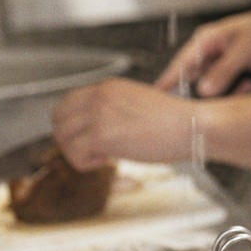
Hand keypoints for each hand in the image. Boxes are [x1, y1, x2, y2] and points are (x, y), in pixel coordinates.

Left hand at [52, 78, 198, 169]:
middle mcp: (100, 96)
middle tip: (89, 149)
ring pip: (62, 138)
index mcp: (110, 86)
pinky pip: (75, 155)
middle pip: (58, 119)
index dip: (72, 123)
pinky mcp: (101, 135)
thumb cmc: (175, 120)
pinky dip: (87, 164)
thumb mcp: (137, 103)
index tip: (85, 135)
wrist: (192, 126)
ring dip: (78, 152)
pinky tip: (108, 159)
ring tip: (102, 155)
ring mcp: (99, 114)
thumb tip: (92, 128)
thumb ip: (112, 109)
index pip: (68, 102)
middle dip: (69, 138)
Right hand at [153, 1, 250, 98]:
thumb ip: (224, 71)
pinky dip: (243, 91)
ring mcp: (218, 64)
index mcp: (204, 41)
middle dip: (215, 93)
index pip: (179, 66)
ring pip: (213, 91)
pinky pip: (227, 91)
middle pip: (195, 83)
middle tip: (239, 90)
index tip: (159, 105)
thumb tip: (203, 91)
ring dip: (234, 92)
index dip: (168, 85)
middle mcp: (207, 53)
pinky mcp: (229, 73)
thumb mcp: (244, 50)